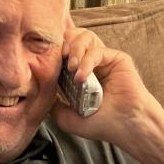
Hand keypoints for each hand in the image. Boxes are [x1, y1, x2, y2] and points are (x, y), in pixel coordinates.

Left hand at [54, 23, 162, 150]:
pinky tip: (81, 77)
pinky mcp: (116, 58)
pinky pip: (97, 50)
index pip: (62, 51)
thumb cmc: (101, 124)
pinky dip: (86, 61)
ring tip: (71, 68)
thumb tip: (39, 88)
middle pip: (72, 37)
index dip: (53, 51)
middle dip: (62, 44)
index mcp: (78, 73)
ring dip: (74, 49)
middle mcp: (91, 63)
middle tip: (58, 59)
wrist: (125, 126)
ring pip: (84, 37)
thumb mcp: (66, 117)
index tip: (44, 61)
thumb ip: (52, 102)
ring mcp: (103, 60)